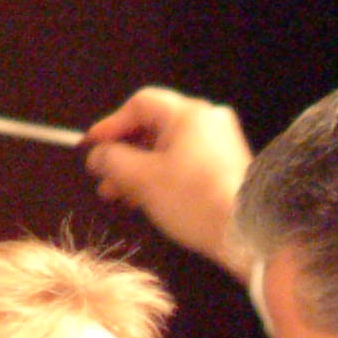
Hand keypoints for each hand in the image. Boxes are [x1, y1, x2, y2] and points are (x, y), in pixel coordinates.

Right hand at [83, 87, 252, 272]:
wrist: (245, 233)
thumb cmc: (196, 202)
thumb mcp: (142, 179)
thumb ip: (112, 160)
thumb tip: (97, 155)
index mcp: (188, 114)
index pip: (139, 105)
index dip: (110, 125)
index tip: (91, 145)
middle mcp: (207, 120)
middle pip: (153, 127)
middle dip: (123, 154)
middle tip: (103, 176)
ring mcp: (219, 142)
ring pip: (167, 148)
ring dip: (139, 169)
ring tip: (118, 195)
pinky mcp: (225, 165)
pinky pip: (184, 163)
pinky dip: (161, 176)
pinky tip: (145, 199)